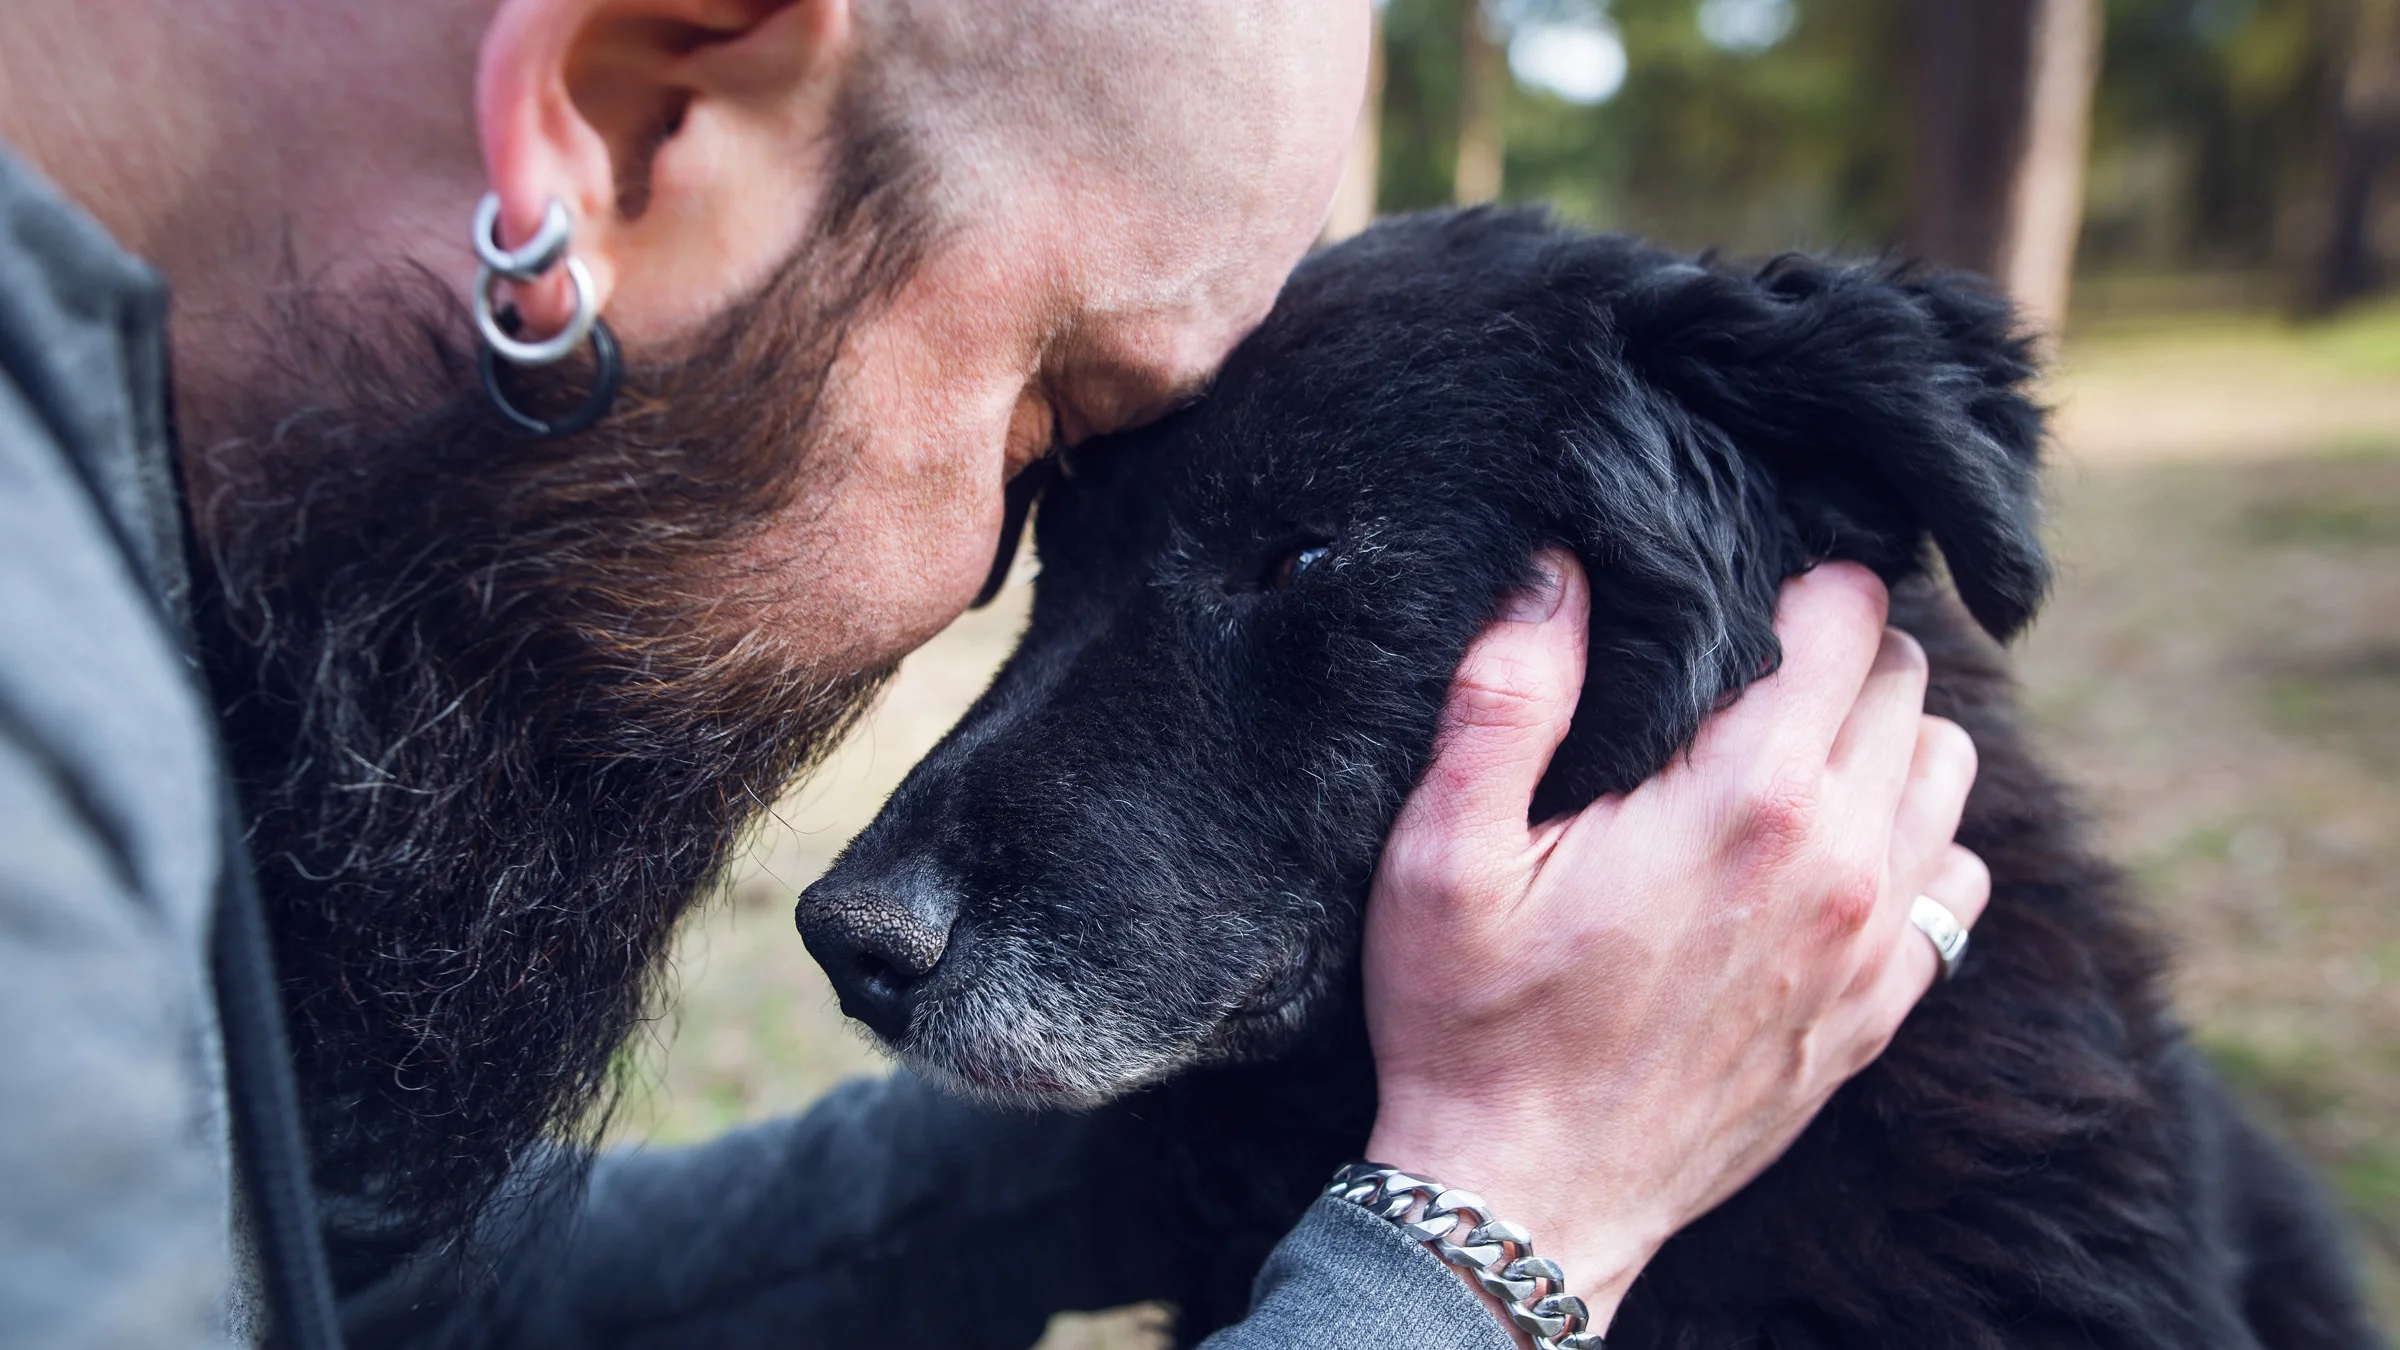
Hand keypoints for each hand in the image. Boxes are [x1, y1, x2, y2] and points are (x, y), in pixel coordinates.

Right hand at [1361, 552, 1987, 1339]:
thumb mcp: (1442, 855)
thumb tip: (1557, 569)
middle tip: (1747, 670)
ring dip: (1883, 740)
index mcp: (1746, 801)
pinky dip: (1914, 845)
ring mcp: (1874, 945)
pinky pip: (1958, 884)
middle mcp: (1843, 862)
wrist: (1526, 1201)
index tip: (1733, 595)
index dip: (1795, 583)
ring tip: (1789, 751)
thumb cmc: (1474, 1024)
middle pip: (1908, 683)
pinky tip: (1827, 856)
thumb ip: (1504, 697)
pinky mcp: (1879, 1012)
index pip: (1846, 619)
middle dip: (1837, 652)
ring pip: (1948, 772)